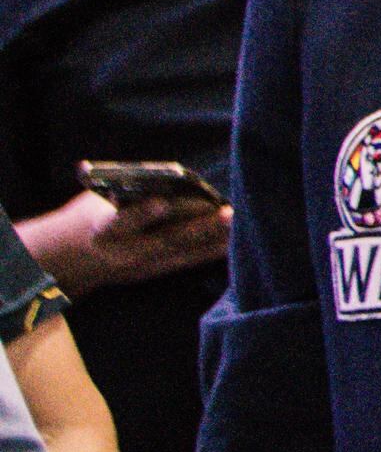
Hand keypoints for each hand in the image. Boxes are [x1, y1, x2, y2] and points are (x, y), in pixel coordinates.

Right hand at [18, 190, 227, 294]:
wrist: (69, 260)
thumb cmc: (89, 217)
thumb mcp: (96, 203)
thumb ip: (126, 194)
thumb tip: (165, 179)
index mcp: (103, 230)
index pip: (122, 222)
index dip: (141, 213)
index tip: (162, 201)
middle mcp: (125, 252)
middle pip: (166, 240)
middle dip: (199, 228)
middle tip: (229, 212)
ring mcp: (142, 266)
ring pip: (183, 253)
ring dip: (215, 238)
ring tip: (241, 222)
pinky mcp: (154, 272)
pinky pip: (188, 261)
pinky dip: (212, 249)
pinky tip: (236, 238)